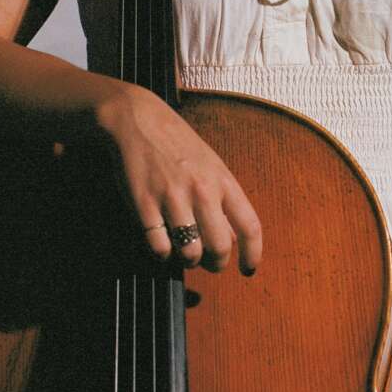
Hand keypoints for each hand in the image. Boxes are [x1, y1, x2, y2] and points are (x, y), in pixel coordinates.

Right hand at [95, 83, 262, 273]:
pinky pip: (159, 247)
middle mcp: (202, 190)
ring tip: (184, 252)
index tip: (248, 270)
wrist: (138, 121)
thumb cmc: (178, 145)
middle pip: (220, 247)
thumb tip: (235, 238)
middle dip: (216, 264)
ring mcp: (172, 198)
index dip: (253, 254)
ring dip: (188, 260)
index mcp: (224, 181)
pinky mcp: (144, 204)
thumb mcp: (211, 166)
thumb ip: (224, 200)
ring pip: (190, 252)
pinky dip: (162, 253)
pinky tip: (161, 243)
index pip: (250, 226)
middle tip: (209, 263)